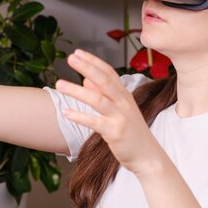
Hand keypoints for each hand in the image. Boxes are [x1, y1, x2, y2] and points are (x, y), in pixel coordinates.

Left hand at [56, 49, 164, 175]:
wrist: (147, 156)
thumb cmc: (131, 132)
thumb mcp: (119, 110)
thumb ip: (103, 94)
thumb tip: (85, 80)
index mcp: (124, 95)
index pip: (109, 72)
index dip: (94, 61)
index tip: (78, 52)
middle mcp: (124, 102)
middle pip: (104, 80)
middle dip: (87, 67)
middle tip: (71, 58)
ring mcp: (120, 117)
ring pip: (97, 99)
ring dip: (77, 91)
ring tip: (59, 84)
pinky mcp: (115, 132)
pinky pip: (94, 122)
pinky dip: (79, 116)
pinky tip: (66, 112)